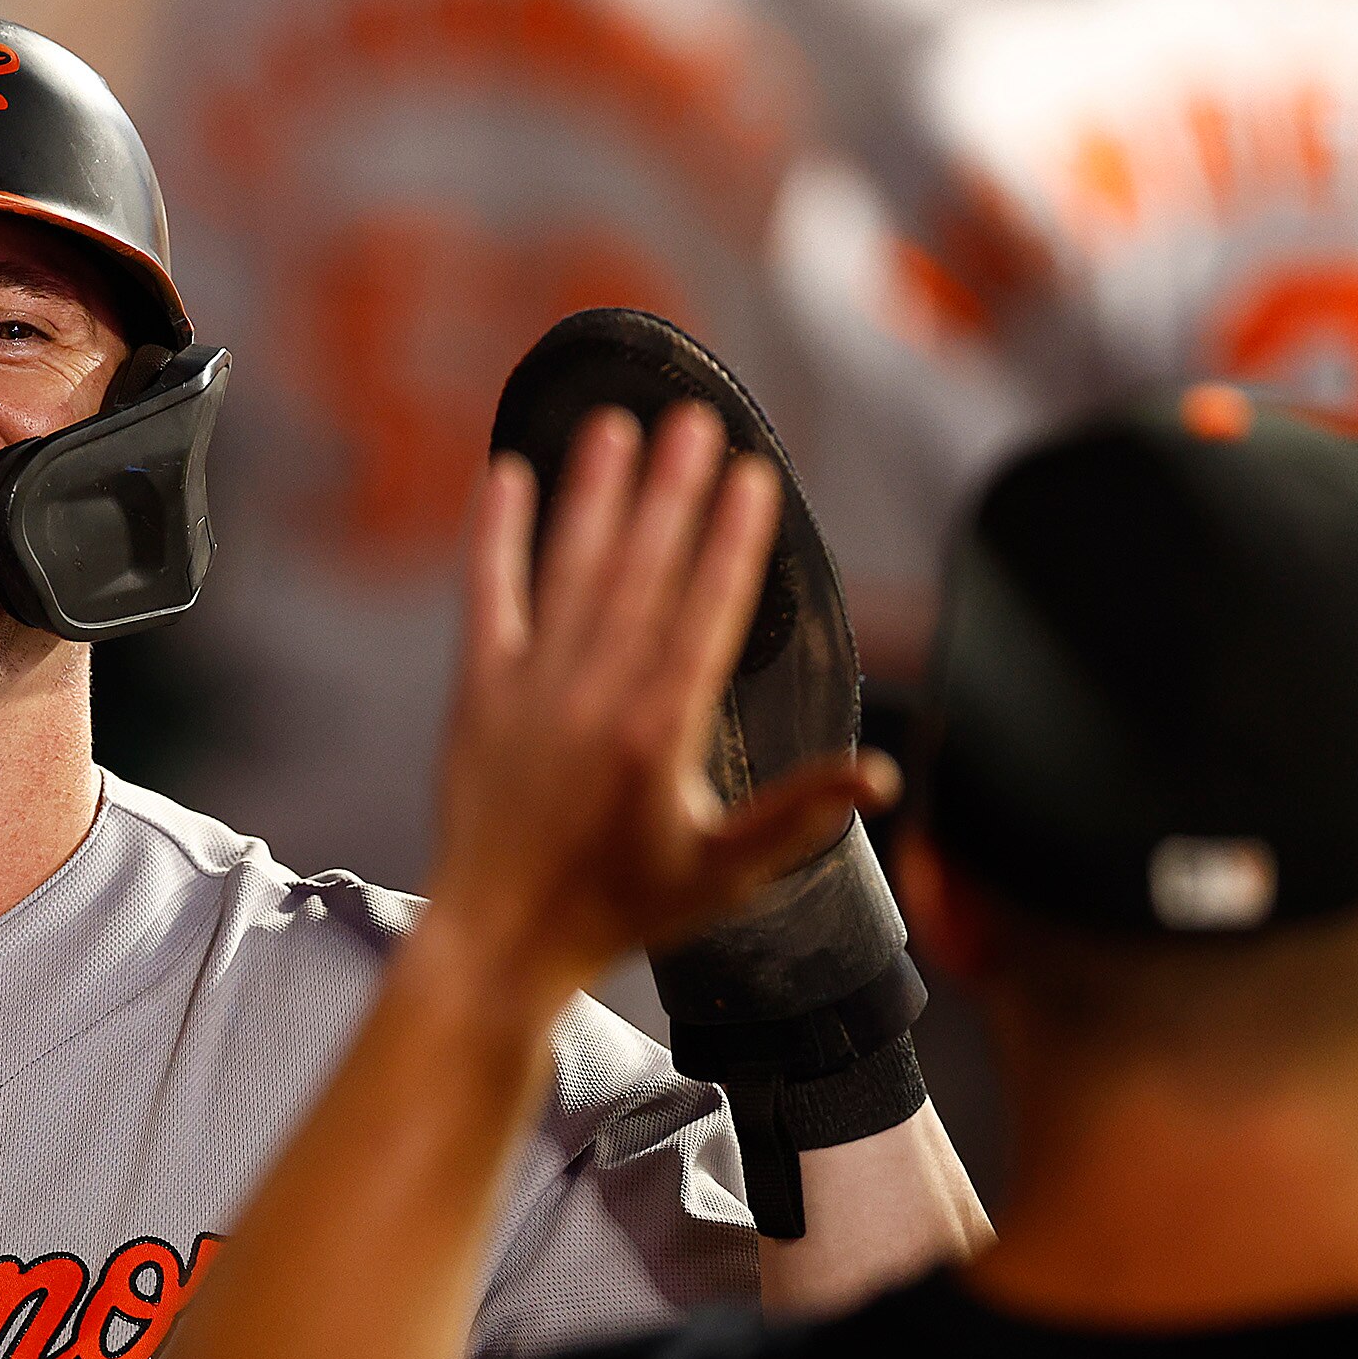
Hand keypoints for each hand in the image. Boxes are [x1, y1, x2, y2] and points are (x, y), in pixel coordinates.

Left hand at [427, 402, 894, 1008]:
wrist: (501, 939)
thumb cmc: (618, 908)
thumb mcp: (725, 873)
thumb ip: (799, 814)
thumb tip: (880, 775)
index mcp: (659, 732)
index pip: (705, 613)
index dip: (730, 538)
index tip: (750, 475)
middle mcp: (593, 696)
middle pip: (642, 571)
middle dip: (670, 490)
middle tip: (694, 419)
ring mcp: (530, 687)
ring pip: (571, 569)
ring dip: (595, 493)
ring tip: (616, 425)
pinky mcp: (477, 692)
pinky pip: (487, 596)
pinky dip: (495, 537)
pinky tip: (503, 477)